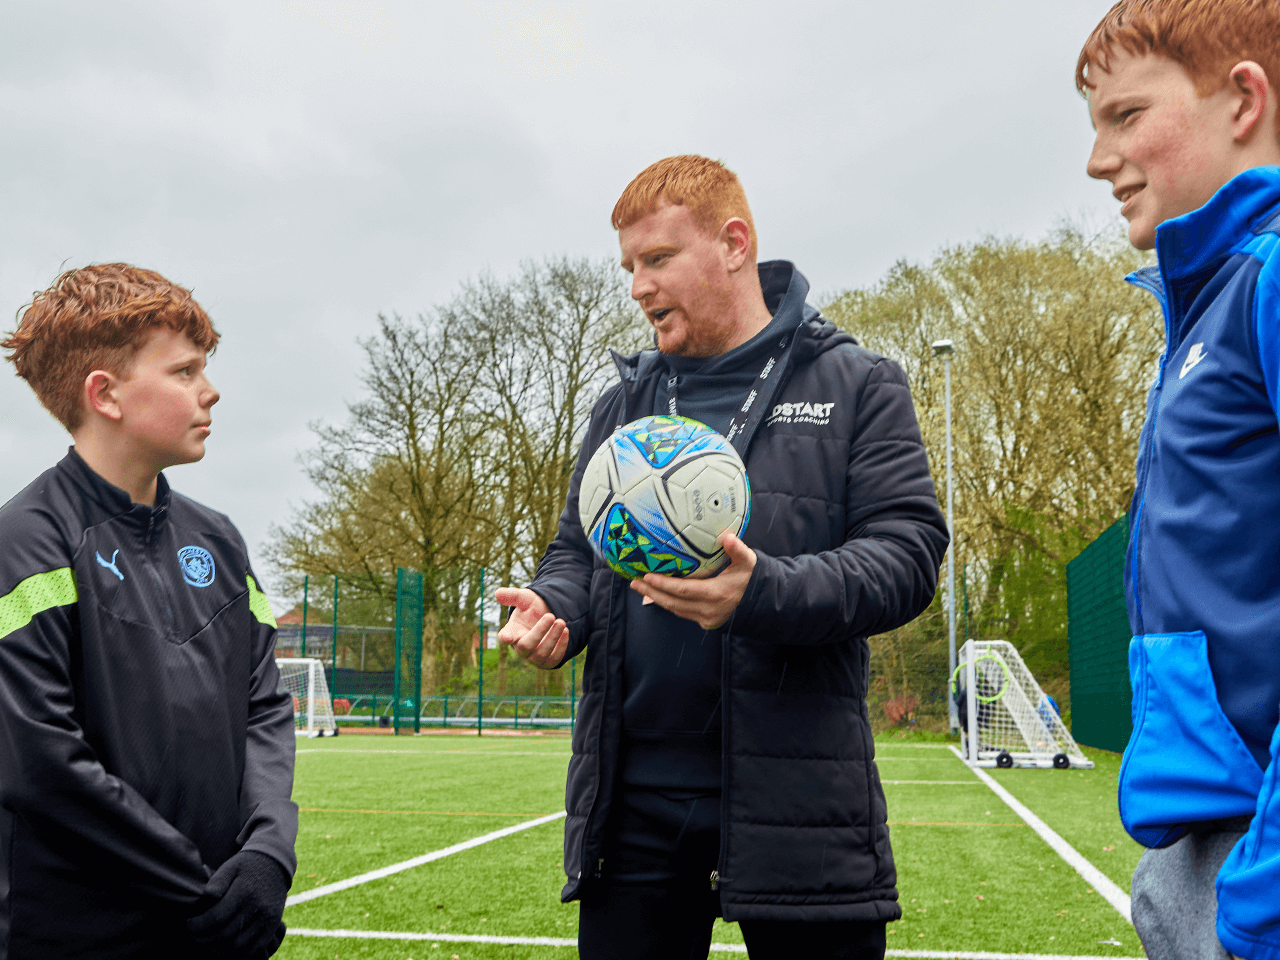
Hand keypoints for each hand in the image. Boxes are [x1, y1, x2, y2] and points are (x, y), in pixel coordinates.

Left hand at [187, 851, 290, 958]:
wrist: (276, 864)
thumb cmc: (247, 866)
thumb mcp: (231, 866)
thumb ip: (217, 880)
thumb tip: (206, 895)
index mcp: (245, 891)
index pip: (216, 917)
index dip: (198, 925)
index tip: (190, 923)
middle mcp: (258, 907)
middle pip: (225, 934)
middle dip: (204, 938)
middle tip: (195, 934)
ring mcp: (267, 919)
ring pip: (238, 945)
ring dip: (218, 948)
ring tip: (209, 940)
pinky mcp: (273, 926)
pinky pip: (254, 949)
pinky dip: (238, 953)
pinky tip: (226, 945)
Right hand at [495, 587, 567, 668]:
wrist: (548, 617)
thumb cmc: (532, 609)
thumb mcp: (525, 599)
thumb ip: (513, 595)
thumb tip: (497, 593)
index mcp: (511, 632)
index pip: (504, 638)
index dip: (505, 638)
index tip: (508, 636)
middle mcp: (520, 647)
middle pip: (526, 646)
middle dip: (539, 631)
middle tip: (551, 616)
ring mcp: (533, 657)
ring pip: (541, 654)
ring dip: (553, 638)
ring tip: (561, 622)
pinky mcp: (547, 662)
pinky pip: (554, 659)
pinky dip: (561, 646)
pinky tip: (566, 632)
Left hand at [629, 531, 756, 629]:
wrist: (756, 599)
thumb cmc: (747, 576)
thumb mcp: (747, 561)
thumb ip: (737, 549)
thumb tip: (727, 537)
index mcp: (716, 593)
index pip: (684, 590)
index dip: (664, 585)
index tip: (647, 576)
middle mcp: (708, 609)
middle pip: (673, 602)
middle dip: (651, 592)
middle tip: (634, 582)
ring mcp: (705, 617)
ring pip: (675, 609)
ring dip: (655, 599)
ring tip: (639, 586)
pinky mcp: (704, 622)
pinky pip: (681, 612)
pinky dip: (666, 603)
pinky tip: (654, 595)